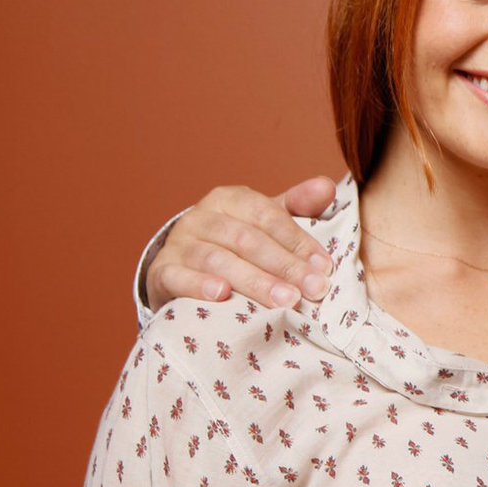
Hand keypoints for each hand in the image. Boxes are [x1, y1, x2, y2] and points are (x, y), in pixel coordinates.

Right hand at [145, 178, 336, 309]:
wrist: (183, 269)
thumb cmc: (237, 245)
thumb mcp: (267, 223)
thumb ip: (298, 207)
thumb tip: (326, 187)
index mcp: (230, 199)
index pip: (268, 216)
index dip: (298, 241)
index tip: (325, 267)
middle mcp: (201, 216)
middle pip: (247, 239)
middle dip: (284, 265)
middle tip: (314, 289)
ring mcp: (178, 243)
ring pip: (217, 259)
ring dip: (254, 281)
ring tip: (285, 300)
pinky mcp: (161, 271)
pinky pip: (178, 276)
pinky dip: (199, 285)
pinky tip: (222, 295)